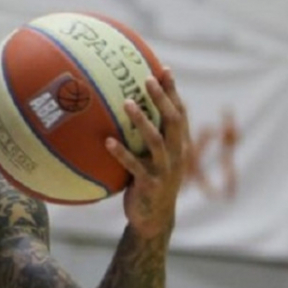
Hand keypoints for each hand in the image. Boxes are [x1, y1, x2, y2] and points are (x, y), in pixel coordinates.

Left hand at [106, 67, 186, 238]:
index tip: (164, 69)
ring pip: (156, 141)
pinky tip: (107, 141)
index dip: (173, 91)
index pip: (179, 112)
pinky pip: (134, 166)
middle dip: (162, 99)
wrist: (154, 219)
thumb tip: (123, 109)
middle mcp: (176, 155)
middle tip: (147, 79)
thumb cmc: (148, 181)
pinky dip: (121, 153)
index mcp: (178, 145)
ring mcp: (165, 170)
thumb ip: (145, 137)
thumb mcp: (151, 158)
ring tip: (127, 103)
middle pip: (174, 121)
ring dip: (142, 121)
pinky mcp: (150, 185)